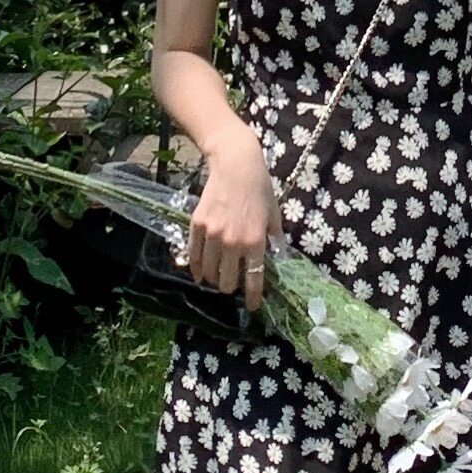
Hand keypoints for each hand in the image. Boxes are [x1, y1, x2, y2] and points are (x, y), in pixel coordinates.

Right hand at [186, 128, 283, 310]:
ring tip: (218, 279)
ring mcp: (213, 235)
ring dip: (214, 280)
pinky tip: (200, 274)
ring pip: (209, 273)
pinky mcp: (197, 226)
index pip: (254, 280)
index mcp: (256, 242)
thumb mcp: (274, 215)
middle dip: (231, 289)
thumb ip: (275, 240)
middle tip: (233, 285)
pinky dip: (197, 269)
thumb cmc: (260, 189)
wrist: (236, 165)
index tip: (253, 307)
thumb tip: (277, 259)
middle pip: (227, 282)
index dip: (253, 298)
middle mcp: (233, 242)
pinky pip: (194, 257)